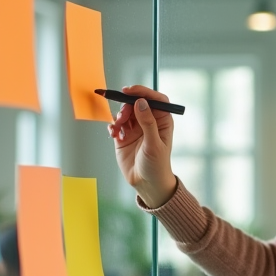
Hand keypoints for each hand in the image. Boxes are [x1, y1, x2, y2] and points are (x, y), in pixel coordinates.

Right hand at [109, 85, 176, 207]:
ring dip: (119, 116)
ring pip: (125, 112)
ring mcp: (136, 128)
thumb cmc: (157, 166)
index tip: (129, 90)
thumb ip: (148, 123)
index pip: (155, 99)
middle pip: (136, 103)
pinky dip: (113, 126)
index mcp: (162, 120)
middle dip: (127, 105)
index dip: (143, 92)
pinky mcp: (124, 136)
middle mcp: (148, 121)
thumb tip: (141, 102)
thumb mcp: (154, 144)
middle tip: (122, 115)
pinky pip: (116, 124)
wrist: (146, 184)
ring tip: (118, 128)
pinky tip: (114, 134)